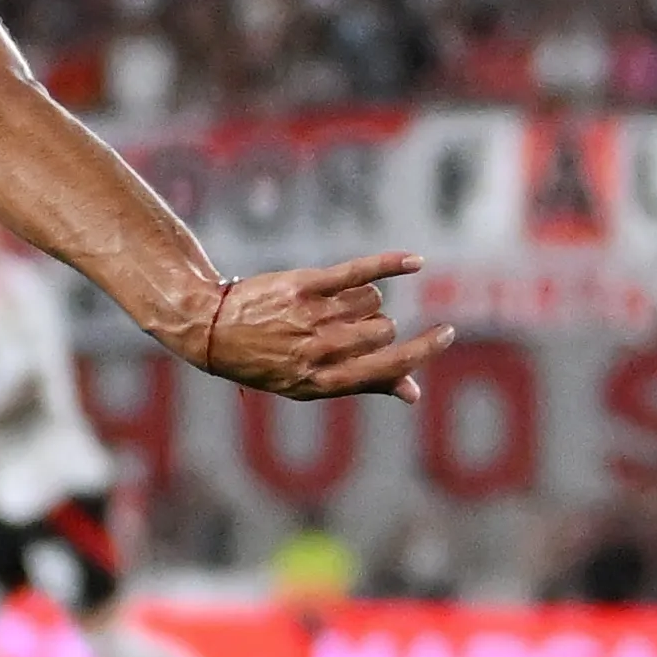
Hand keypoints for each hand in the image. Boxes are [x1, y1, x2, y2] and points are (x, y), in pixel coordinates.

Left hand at [170, 250, 452, 403]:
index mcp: (322, 381)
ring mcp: (312, 316)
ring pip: (372, 302)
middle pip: (384, 329)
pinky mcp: (304, 286)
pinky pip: (360, 272)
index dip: (422, 351)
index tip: (445, 334)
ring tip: (326, 309)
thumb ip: (365, 384)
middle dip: (375, 326)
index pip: (389, 367)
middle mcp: (319, 350)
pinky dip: (391, 265)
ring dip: (362, 302)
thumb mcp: (307, 383)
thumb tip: (415, 394)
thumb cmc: (266, 359)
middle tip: (340, 328)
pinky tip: (415, 262)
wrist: (211, 327)